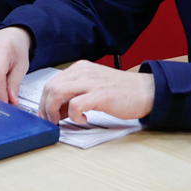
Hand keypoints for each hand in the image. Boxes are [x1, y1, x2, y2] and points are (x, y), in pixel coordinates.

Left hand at [37, 62, 153, 124]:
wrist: (146, 91)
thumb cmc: (122, 92)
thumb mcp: (94, 86)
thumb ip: (76, 93)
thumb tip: (58, 110)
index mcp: (80, 69)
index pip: (52, 82)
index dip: (44, 101)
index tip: (46, 114)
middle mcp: (83, 72)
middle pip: (51, 87)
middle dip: (45, 107)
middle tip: (49, 121)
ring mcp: (91, 82)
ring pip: (57, 93)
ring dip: (53, 110)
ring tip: (60, 121)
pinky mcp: (99, 95)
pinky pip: (75, 105)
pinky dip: (73, 115)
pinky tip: (82, 120)